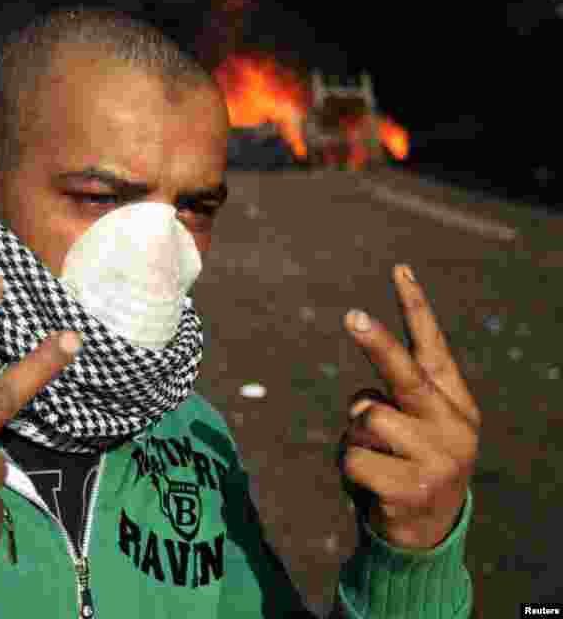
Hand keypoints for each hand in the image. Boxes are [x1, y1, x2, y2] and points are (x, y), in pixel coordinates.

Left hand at [337, 265, 480, 549]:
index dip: (415, 307)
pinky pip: (352, 456)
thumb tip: (365, 403)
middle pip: (404, 374)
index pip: (432, 346)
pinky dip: (347, 467)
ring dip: (355, 435)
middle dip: (377, 344)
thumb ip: (398, 399)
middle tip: (352, 315)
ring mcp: (437, 457)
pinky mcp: (413, 487)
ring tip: (377, 457)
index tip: (398, 268)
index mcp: (453, 402)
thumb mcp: (416, 427)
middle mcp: (453, 425)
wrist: (425, 532)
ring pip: (365, 417)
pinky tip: (371, 483)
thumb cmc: (408, 463)